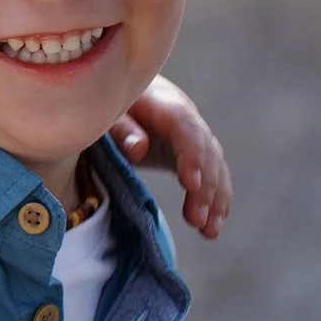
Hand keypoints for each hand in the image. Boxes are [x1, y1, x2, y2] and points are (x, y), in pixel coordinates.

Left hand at [109, 74, 230, 238]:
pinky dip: (215, 199)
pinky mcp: (189, 152)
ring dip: (215, 199)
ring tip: (209, 231)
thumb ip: (121, 128)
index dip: (192, 157)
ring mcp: (191, 136)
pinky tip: (214, 224)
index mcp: (165, 104)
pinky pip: (211, 175)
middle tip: (197, 221)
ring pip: (214, 167)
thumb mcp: (106, 113)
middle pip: (204, 153)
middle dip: (205, 188)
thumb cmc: (106, 101)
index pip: (186, 130)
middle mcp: (186, 119)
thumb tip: (139, 149)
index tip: (191, 184)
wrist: (115, 90)